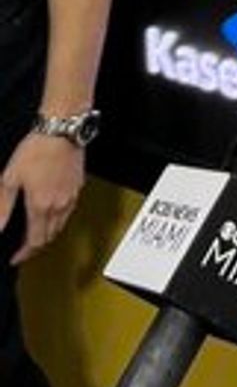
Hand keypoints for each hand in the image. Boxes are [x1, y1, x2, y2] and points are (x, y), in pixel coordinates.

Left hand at [0, 136, 84, 264]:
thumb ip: (2, 206)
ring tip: (37, 231)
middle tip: (24, 247)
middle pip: (50, 237)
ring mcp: (72, 196)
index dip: (24, 254)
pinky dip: (60, 218)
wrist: (62, 129)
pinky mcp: (78, 186)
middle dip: (36, 246)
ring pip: (62, 225)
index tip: (15, 257)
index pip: (35, 241)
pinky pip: (70, 210)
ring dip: (49, 233)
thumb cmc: (38, 149)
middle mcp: (60, 205)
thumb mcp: (10, 177)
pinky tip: (52, 209)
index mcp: (41, 206)